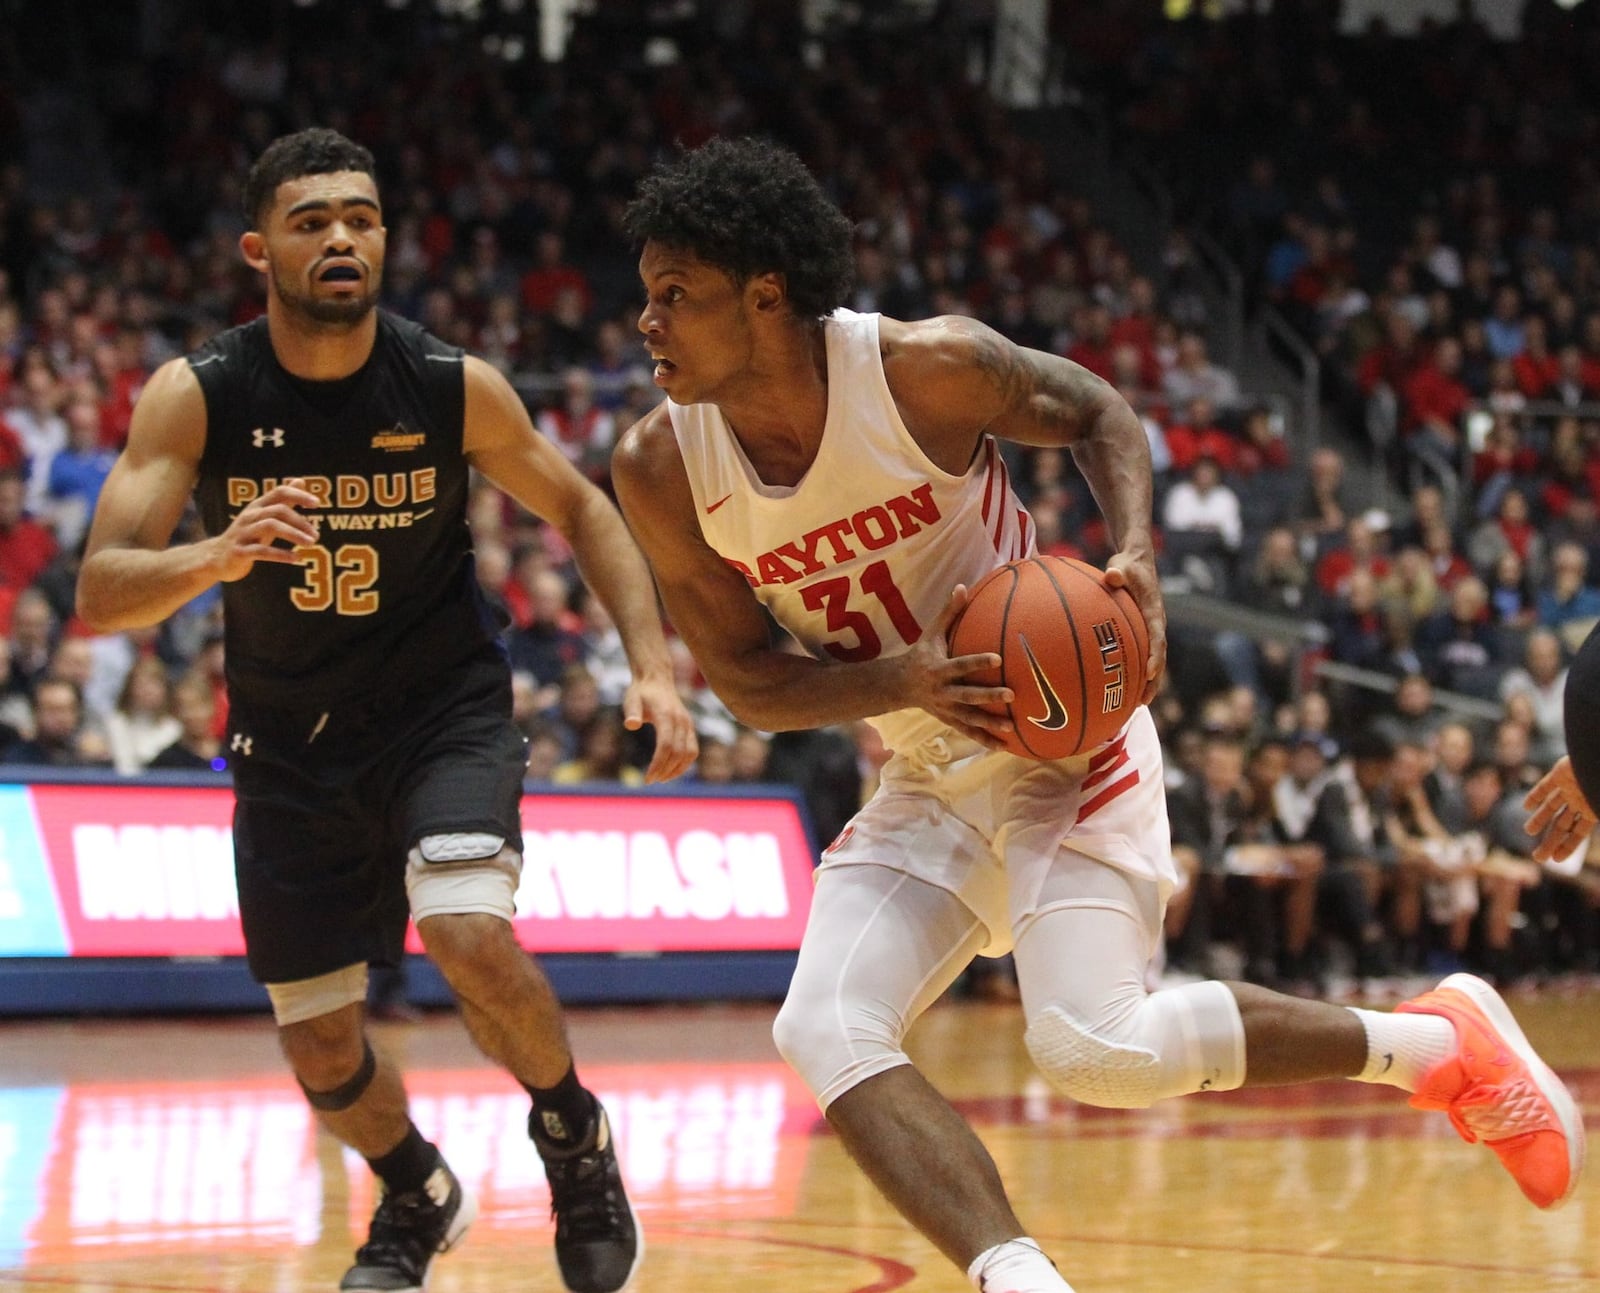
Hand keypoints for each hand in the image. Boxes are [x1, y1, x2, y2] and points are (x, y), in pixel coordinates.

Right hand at [213, 478, 321, 581]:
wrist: (217, 558)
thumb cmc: (248, 535)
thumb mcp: (265, 516)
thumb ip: (283, 501)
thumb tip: (300, 480)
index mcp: (257, 506)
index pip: (279, 492)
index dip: (298, 495)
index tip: (317, 503)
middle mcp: (249, 516)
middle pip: (278, 510)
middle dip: (300, 521)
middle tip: (316, 535)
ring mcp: (243, 533)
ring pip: (270, 526)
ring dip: (294, 534)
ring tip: (311, 544)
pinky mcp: (239, 551)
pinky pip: (261, 551)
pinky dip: (281, 554)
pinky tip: (297, 558)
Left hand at [623, 670, 698, 782]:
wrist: (657, 679)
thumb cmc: (641, 692)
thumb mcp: (631, 699)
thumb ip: (631, 712)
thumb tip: (631, 724)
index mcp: (667, 715)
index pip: (666, 746)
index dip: (658, 765)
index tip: (647, 779)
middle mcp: (681, 721)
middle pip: (678, 753)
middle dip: (665, 770)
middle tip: (651, 781)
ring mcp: (688, 724)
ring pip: (690, 753)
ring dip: (677, 769)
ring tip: (661, 778)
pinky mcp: (690, 727)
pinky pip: (693, 749)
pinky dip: (685, 763)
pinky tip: (671, 770)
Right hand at [905, 584, 1014, 749]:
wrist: (898, 685)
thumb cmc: (921, 654)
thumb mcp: (931, 633)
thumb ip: (949, 612)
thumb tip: (963, 587)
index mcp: (938, 669)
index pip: (960, 665)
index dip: (977, 662)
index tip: (998, 659)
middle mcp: (942, 692)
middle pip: (967, 695)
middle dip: (988, 697)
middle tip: (1011, 694)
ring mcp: (945, 709)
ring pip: (969, 719)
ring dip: (989, 724)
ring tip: (1011, 727)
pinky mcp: (948, 720)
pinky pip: (968, 732)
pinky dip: (985, 740)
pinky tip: (1004, 746)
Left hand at [1104, 545, 1165, 702]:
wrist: (1138, 561)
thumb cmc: (1128, 565)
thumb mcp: (1122, 565)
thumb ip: (1117, 572)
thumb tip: (1112, 575)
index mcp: (1153, 610)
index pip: (1157, 636)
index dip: (1154, 655)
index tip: (1149, 672)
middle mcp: (1156, 623)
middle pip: (1159, 656)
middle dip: (1154, 679)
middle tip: (1144, 700)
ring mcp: (1151, 628)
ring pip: (1154, 659)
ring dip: (1150, 682)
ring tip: (1139, 704)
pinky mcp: (1144, 630)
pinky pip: (1143, 654)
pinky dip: (1139, 672)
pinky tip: (1126, 688)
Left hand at [1524, 755, 1596, 863]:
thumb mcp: (1599, 808)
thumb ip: (1593, 820)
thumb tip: (1587, 829)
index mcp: (1594, 810)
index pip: (1579, 833)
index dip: (1567, 847)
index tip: (1556, 860)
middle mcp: (1581, 800)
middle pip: (1562, 825)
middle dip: (1550, 841)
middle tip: (1537, 858)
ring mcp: (1570, 787)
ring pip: (1552, 807)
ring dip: (1540, 819)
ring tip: (1529, 832)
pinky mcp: (1560, 773)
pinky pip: (1546, 786)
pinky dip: (1536, 796)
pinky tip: (1526, 806)